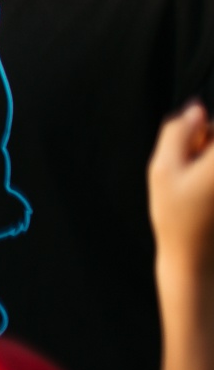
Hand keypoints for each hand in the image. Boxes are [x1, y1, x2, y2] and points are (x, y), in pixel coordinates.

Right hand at [150, 101, 213, 283]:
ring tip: (196, 190)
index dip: (199, 132)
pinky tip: (205, 200)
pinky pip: (212, 177)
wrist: (196, 260)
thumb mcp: (162, 170)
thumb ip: (176, 132)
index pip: (212, 127)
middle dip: (205, 146)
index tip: (190, 148)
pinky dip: (209, 182)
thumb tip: (195, 109)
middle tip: (187, 173)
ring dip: (208, 165)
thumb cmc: (177, 218)